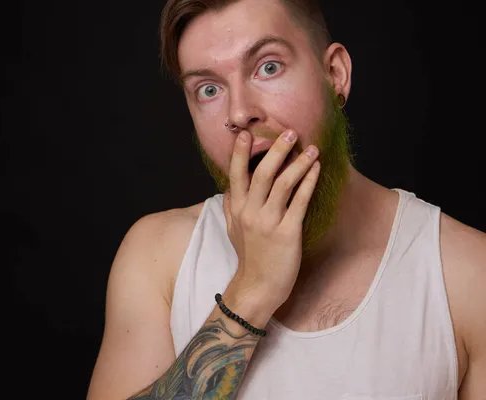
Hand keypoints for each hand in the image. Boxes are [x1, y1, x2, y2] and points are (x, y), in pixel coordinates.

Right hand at [223, 130, 320, 311]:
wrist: (258, 286)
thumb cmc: (249, 256)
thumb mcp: (233, 229)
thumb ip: (231, 206)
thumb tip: (229, 187)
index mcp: (236, 209)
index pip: (235, 174)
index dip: (239, 152)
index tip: (246, 133)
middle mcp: (250, 212)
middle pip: (262, 173)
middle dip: (276, 149)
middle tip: (291, 132)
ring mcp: (268, 222)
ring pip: (283, 184)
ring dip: (298, 163)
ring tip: (312, 148)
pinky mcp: (287, 233)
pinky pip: (300, 202)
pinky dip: (309, 183)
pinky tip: (316, 170)